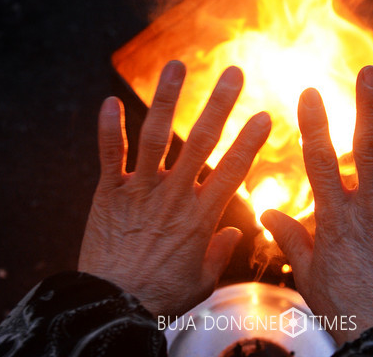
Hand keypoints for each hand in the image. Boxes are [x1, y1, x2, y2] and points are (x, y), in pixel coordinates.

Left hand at [79, 61, 270, 317]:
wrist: (111, 305)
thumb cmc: (160, 295)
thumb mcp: (201, 280)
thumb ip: (220, 252)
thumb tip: (236, 233)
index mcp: (201, 215)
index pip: (232, 170)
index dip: (250, 140)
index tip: (264, 115)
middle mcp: (173, 194)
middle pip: (200, 141)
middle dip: (219, 103)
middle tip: (233, 73)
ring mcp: (139, 190)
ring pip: (155, 135)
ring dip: (166, 98)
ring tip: (176, 66)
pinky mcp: (108, 192)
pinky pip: (109, 154)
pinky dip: (109, 128)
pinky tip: (110, 101)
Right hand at [261, 66, 372, 344]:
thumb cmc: (342, 304)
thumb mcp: (307, 271)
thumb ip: (289, 235)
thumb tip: (264, 212)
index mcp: (336, 215)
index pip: (320, 161)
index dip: (315, 125)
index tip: (310, 92)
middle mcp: (370, 207)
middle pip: (368, 149)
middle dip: (367, 107)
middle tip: (370, 72)